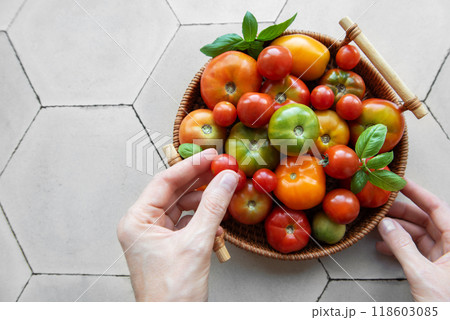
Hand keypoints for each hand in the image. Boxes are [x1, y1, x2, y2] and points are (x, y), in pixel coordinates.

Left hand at [117, 148, 237, 300]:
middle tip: (222, 168)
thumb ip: (213, 207)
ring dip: (205, 202)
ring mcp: (156, 236)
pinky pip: (188, 223)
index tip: (211, 156)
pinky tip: (218, 222)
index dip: (190, 167)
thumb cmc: (171, 295)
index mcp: (137, 221)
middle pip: (174, 192)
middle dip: (200, 182)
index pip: (164, 182)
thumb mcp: (196, 244)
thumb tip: (226, 179)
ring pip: (183, 207)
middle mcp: (143, 226)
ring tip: (225, 192)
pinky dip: (204, 220)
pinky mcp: (169, 246)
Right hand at [377, 179, 449, 300]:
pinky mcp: (436, 270)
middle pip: (427, 221)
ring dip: (398, 232)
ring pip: (420, 236)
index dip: (418, 193)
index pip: (438, 208)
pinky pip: (417, 251)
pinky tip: (384, 247)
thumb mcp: (422, 275)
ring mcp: (445, 259)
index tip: (401, 183)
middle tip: (383, 206)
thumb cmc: (447, 306)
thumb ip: (403, 248)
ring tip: (379, 227)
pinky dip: (400, 248)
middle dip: (402, 214)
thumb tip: (387, 226)